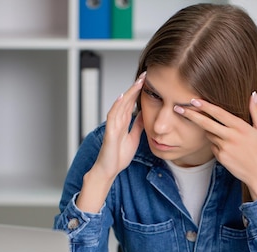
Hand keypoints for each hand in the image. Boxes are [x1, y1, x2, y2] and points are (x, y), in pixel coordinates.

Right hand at [76, 72, 145, 212]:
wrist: (108, 171)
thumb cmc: (118, 157)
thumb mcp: (133, 138)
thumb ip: (137, 126)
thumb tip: (144, 115)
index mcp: (123, 123)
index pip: (132, 104)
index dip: (139, 92)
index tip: (148, 82)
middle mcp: (117, 122)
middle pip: (127, 101)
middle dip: (135, 88)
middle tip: (145, 75)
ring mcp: (113, 126)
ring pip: (121, 105)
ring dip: (129, 93)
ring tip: (138, 82)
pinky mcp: (110, 133)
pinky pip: (113, 117)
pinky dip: (117, 106)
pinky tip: (122, 97)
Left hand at [174, 92, 256, 199]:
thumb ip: (255, 111)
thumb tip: (253, 95)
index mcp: (241, 128)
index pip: (219, 113)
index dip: (205, 106)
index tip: (194, 100)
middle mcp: (231, 137)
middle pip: (206, 123)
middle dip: (191, 115)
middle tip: (178, 108)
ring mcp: (224, 148)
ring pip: (209, 134)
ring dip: (210, 131)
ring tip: (227, 136)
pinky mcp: (220, 157)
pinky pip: (213, 146)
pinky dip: (216, 143)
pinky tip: (228, 148)